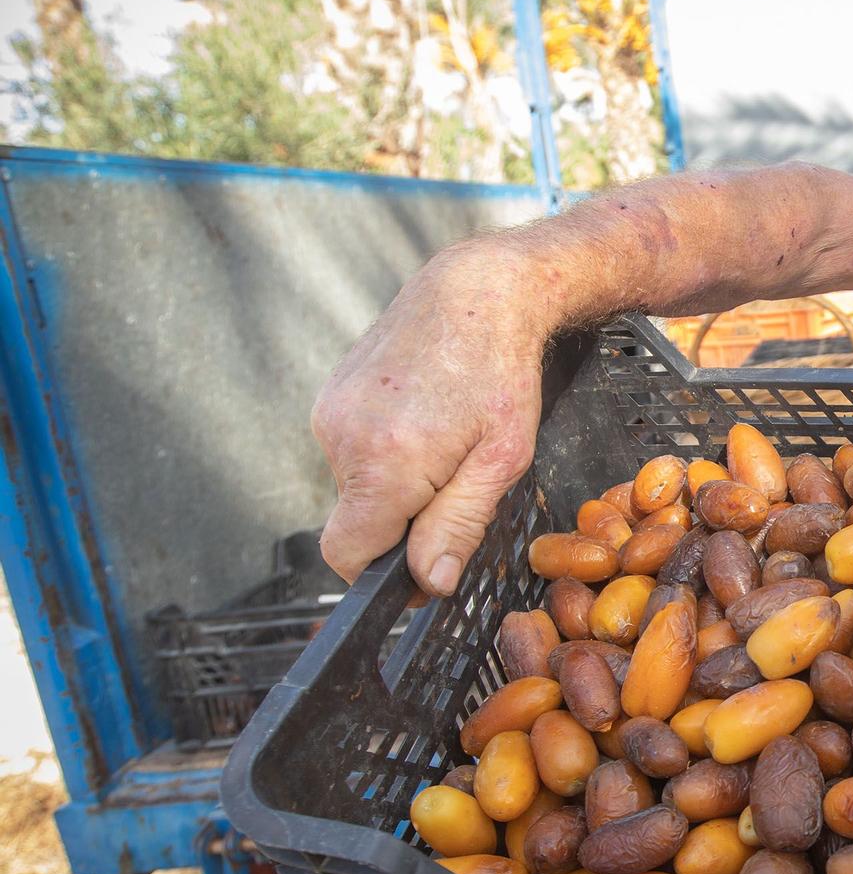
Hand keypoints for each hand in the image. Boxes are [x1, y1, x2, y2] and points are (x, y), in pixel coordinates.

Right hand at [311, 243, 547, 596]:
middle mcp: (341, 438)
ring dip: (396, 482)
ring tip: (445, 437)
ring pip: (355, 486)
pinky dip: (385, 451)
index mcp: (383, 462)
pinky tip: (425, 418)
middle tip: (457, 479)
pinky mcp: (329, 395)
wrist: (476, 291)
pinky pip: (350, 451)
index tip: (427, 562)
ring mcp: (328, 413)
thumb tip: (429, 583)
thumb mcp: (501, 459)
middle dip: (402, 520)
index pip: (349, 556)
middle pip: (357, 521)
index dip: (386, 573)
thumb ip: (458, 524)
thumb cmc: (502, 373)